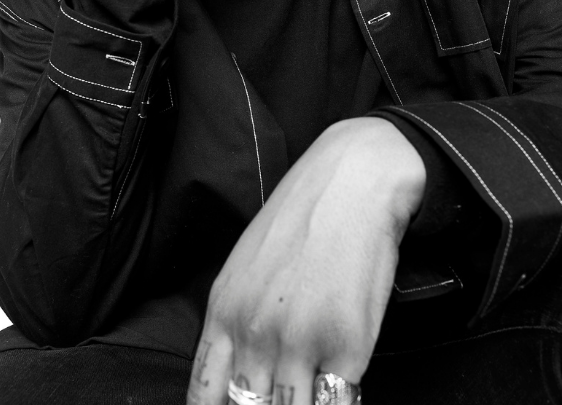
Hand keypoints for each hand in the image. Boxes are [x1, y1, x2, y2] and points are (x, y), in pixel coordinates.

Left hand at [187, 118, 425, 404]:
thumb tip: (240, 374)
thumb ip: (237, 321)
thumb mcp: (249, 265)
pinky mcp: (349, 347)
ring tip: (309, 392)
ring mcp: (300, 342)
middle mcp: (255, 332)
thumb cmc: (305, 215)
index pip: (205, 397)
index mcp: (224, 312)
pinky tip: (340, 391)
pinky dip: (338, 404)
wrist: (356, 179)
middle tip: (280, 393)